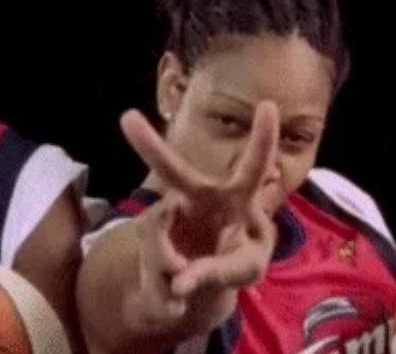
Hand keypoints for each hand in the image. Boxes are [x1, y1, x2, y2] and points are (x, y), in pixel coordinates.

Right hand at [119, 101, 279, 328]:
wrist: (205, 278)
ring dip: (166, 266)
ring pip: (156, 235)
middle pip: (175, 172)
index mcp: (239, 199)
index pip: (254, 167)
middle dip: (150, 147)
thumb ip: (216, 274)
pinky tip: (175, 291)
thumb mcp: (244, 272)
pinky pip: (149, 256)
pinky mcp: (149, 228)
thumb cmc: (239, 261)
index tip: (268, 104)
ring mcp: (172, 210)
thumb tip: (178, 281)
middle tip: (127, 118)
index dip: (262, 138)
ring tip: (183, 289)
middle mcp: (202, 195)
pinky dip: (162, 283)